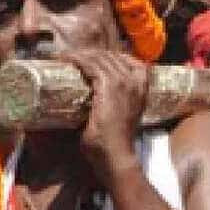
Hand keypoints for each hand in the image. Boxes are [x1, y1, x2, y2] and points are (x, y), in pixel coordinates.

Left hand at [64, 49, 147, 187]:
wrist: (117, 155)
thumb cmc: (115, 143)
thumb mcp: (121, 117)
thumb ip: (113, 105)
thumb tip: (90, 104)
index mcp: (142, 88)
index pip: (128, 60)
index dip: (110, 56)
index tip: (92, 59)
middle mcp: (135, 82)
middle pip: (112, 56)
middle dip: (91, 54)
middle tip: (73, 57)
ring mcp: (122, 83)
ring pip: (100, 58)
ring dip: (81, 54)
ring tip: (67, 57)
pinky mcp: (108, 87)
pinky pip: (91, 65)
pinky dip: (77, 60)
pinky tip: (67, 60)